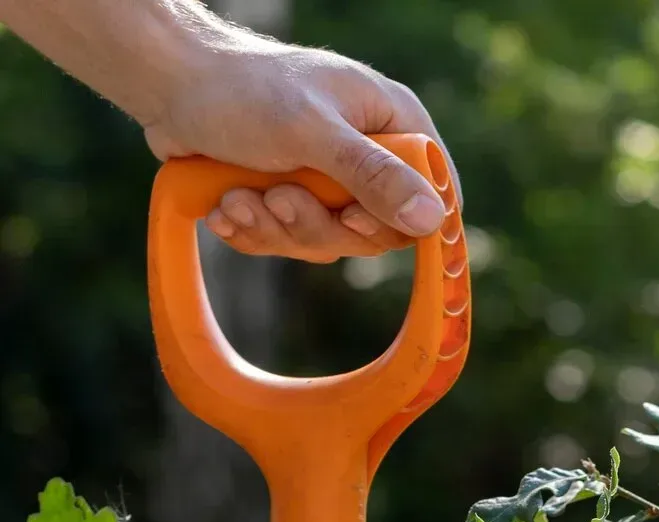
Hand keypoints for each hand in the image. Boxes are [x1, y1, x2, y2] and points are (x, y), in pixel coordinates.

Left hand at [144, 29, 456, 262]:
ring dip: (276, 229)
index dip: (403, 222)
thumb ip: (373, 176)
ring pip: (328, 243)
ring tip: (238, 196)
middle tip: (277, 198)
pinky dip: (255, 232)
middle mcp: (369, 155)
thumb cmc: (244, 89)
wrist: (170, 86)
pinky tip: (227, 204)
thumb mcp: (313, 132)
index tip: (355, 222)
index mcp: (392, 123)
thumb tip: (432, 220)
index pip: (434, 193)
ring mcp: (330, 182)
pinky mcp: (293, 201)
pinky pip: (290, 244)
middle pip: (376, 233)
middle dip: (317, 225)